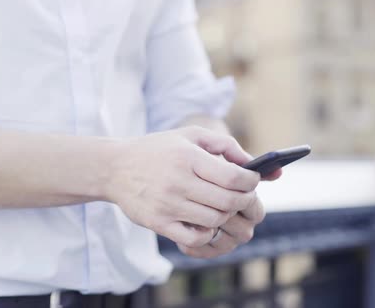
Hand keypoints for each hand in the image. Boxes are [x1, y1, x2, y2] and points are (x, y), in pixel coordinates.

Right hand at [106, 126, 260, 248]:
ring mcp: (168, 205)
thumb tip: (260, 166)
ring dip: (226, 214)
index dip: (251, 181)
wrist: (115, 168)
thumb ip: (227, 146)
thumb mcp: (191, 136)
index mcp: (188, 157)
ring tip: (222, 205)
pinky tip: (205, 221)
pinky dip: (207, 232)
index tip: (252, 180)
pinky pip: (195, 237)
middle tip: (243, 196)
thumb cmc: (158, 150)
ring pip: (215, 220)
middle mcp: (178, 181)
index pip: (234, 177)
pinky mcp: (159, 223)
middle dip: (244, 200)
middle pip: (229, 201)